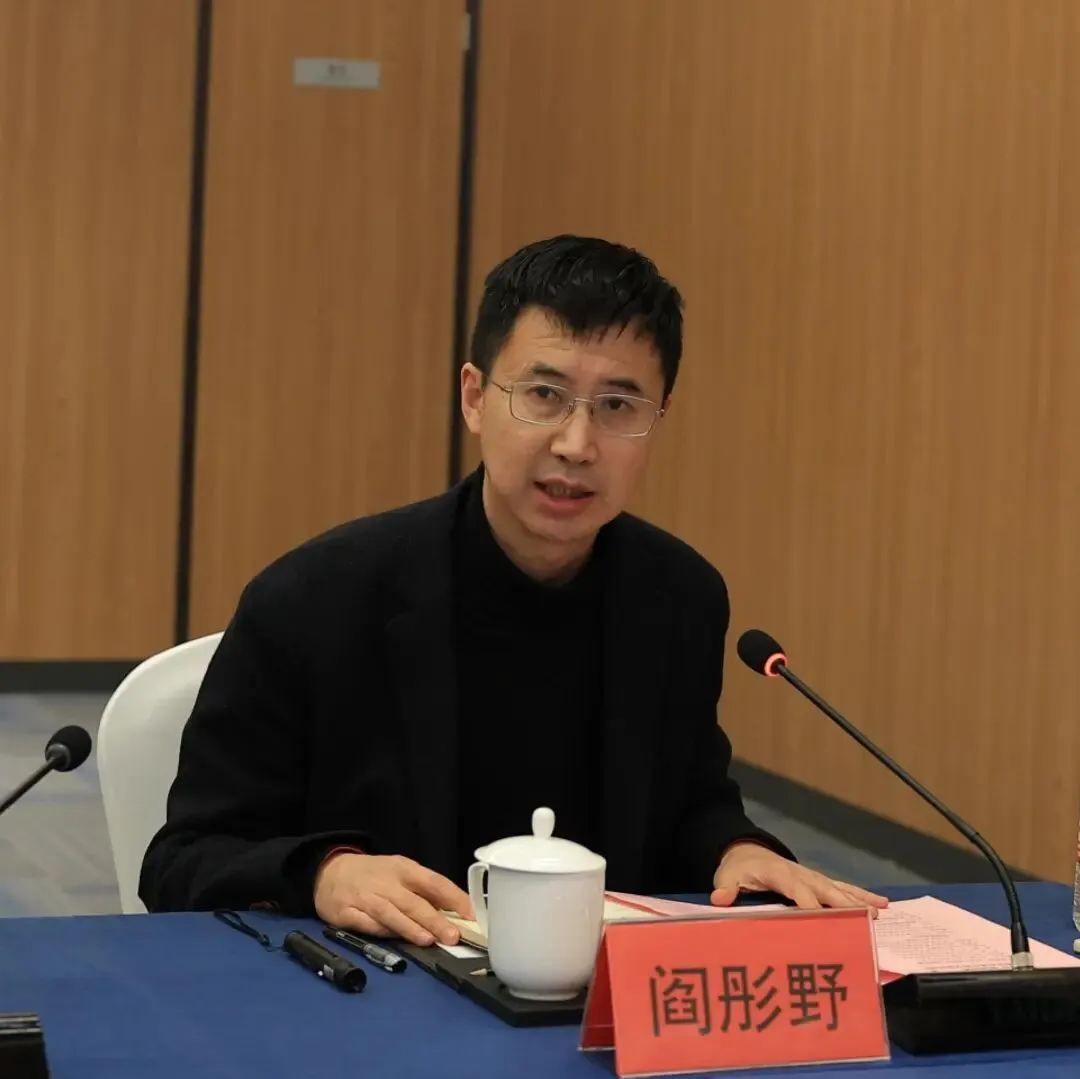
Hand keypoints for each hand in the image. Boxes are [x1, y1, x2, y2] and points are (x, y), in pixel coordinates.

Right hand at [314, 852, 473, 945]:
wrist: (330, 871)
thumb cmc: (374, 874)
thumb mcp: (401, 872)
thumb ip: (425, 891)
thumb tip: (456, 910)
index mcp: (404, 869)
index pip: (433, 882)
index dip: (453, 897)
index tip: (470, 914)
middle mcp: (386, 882)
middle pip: (413, 901)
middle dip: (434, 919)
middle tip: (452, 935)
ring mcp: (365, 898)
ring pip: (391, 913)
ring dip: (410, 927)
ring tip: (428, 940)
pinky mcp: (346, 913)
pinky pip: (366, 923)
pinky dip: (380, 931)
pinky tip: (393, 939)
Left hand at [711, 842, 888, 916]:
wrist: (746, 853)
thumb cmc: (738, 869)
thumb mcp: (727, 876)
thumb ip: (726, 887)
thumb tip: (719, 898)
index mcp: (778, 873)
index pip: (796, 889)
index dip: (808, 903)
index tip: (821, 918)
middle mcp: (800, 873)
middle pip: (824, 889)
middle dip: (843, 904)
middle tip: (864, 920)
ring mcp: (812, 877)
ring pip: (839, 889)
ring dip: (858, 901)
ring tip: (879, 913)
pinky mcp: (818, 882)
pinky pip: (843, 889)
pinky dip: (862, 896)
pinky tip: (882, 904)